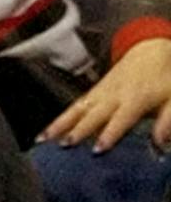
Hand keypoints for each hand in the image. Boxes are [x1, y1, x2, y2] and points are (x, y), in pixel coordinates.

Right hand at [39, 36, 170, 152]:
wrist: (150, 52)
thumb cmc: (164, 79)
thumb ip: (167, 120)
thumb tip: (161, 142)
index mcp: (135, 98)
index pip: (121, 118)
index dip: (110, 133)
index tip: (98, 149)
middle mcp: (114, 96)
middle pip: (93, 114)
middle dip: (78, 129)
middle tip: (64, 145)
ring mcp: (99, 94)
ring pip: (77, 110)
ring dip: (59, 125)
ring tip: (43, 140)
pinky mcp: (91, 94)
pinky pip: (73, 108)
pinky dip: (57, 121)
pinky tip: (44, 134)